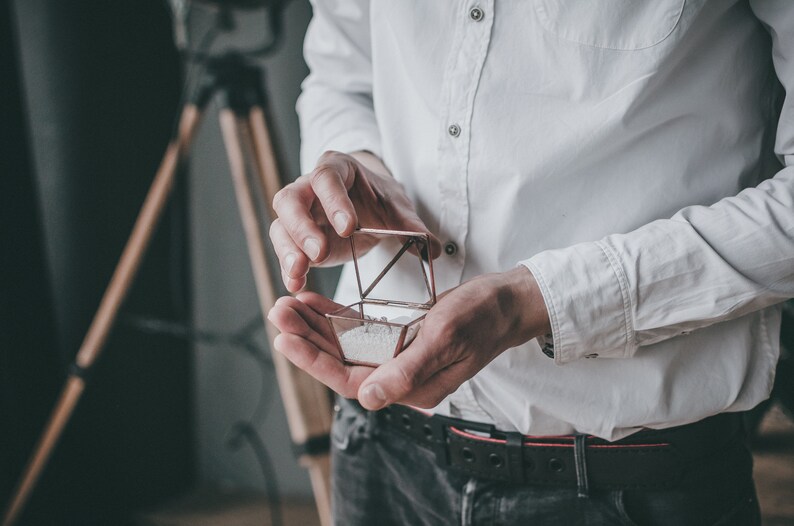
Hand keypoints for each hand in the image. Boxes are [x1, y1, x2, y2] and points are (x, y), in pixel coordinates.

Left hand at [267, 267, 549, 408]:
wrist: (506, 302)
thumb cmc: (481, 318)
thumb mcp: (445, 340)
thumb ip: (407, 371)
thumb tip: (368, 399)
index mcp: (410, 387)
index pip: (350, 380)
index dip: (314, 361)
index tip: (285, 338)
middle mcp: (399, 376)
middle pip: (341, 361)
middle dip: (307, 338)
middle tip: (278, 310)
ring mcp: (397, 356)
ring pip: (346, 345)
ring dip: (316, 326)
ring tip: (287, 304)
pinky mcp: (399, 338)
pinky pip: (360, 331)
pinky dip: (337, 317)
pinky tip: (314, 303)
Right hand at [269, 150, 440, 291]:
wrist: (369, 207)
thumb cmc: (380, 201)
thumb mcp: (398, 209)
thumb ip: (413, 227)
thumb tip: (433, 250)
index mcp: (337, 169)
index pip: (327, 177)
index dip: (333, 201)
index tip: (348, 228)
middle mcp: (308, 187)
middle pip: (290, 199)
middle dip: (301, 227)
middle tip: (318, 253)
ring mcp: (298, 213)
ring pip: (281, 225)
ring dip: (288, 250)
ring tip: (298, 273)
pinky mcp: (295, 238)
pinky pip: (284, 250)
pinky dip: (288, 268)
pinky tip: (296, 284)